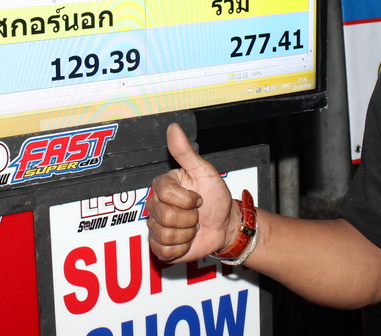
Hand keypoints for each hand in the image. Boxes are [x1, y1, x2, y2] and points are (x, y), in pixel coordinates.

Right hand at [146, 123, 236, 262]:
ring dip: (187, 234)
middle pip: (165, 216)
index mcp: (163, 186)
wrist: (225, 225)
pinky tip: (187, 240)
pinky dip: (182, 248)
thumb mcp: (204, 171)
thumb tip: (173, 128)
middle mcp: (155, 205)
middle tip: (196, 214)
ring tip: (192, 227)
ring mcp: (156, 227)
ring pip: (165, 235)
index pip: (166, 194)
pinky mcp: (159, 246)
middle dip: (190, 218)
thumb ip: (186, 152)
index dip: (187, 200)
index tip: (198, 198)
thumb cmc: (216, 197)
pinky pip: (165, 251)